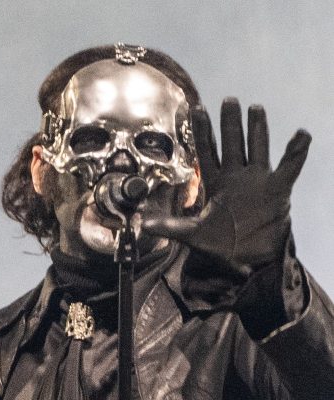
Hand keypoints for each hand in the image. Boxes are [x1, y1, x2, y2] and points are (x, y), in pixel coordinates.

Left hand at [143, 98, 310, 296]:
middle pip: (231, 143)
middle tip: (228, 100)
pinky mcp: (277, 190)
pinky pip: (289, 167)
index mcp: (215, 182)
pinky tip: (301, 134)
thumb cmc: (218, 246)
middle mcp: (235, 177)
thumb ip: (170, 226)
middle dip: (229, 123)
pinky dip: (295, 152)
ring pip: (257, 148)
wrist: (245, 261)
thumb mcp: (192, 234)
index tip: (196, 108)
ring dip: (257, 129)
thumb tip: (143, 225)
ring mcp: (257, 181)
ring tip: (255, 108)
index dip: (202, 131)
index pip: (207, 151)